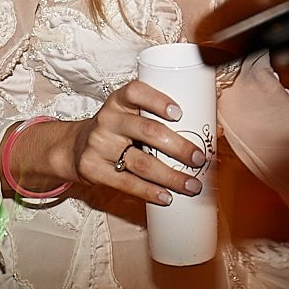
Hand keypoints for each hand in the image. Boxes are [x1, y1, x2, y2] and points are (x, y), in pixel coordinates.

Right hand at [12, 80, 207, 206]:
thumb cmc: (116, 130)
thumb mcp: (129, 115)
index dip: (157, 100)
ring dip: (171, 176)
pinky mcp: (93, 169)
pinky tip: (166, 197)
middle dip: (178, 147)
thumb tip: (216, 131)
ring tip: (192, 185)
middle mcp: (108, 120)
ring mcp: (98, 145)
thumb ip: (161, 119)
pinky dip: (149, 192)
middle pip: (147, 131)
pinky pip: (126, 183)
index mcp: (119, 101)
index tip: (179, 112)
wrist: (73, 148)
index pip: (136, 92)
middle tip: (200, 158)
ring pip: (140, 162)